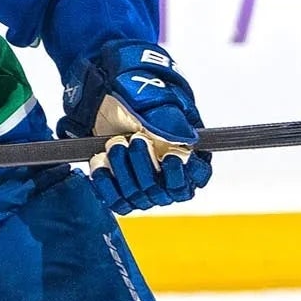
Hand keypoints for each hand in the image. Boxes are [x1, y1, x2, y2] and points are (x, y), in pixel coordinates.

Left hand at [56, 41, 213, 213]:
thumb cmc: (139, 100)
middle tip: (135, 140)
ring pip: (140, 196)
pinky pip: (117, 201)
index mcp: (190, 155)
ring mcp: (146, 189)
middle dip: (146, 164)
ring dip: (124, 169)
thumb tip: (184, 139)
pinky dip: (106, 182)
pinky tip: (101, 161)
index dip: (187, 171)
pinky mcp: (121, 193)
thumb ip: (174, 122)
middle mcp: (170, 177)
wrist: (107, 99)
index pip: (198, 176)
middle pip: (166, 190)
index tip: (173, 156)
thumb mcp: (160, 103)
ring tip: (115, 143)